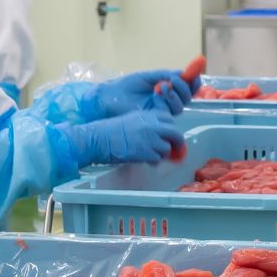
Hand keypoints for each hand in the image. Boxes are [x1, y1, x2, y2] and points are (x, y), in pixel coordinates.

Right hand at [64, 109, 186, 166]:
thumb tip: (161, 136)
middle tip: (175, 149)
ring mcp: (150, 138)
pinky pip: (157, 159)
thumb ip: (147, 125)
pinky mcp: (146, 152)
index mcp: (148, 115)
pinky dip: (152, 162)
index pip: (170, 119)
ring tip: (150, 155)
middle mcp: (152, 125)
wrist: (100, 138)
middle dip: (176, 143)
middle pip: (176, 133)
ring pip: (167, 149)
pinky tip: (144, 160)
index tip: (169, 135)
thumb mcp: (132, 119)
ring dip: (161, 154)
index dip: (170, 128)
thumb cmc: (111, 130)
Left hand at [99, 68, 194, 116]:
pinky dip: (167, 100)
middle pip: (187, 97)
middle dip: (184, 87)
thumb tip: (182, 72)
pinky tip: (157, 93)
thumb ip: (164, 74)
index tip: (194, 74)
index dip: (193, 82)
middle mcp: (167, 101)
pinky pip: (169, 112)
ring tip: (161, 86)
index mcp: (166, 90)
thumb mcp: (148, 76)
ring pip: (180, 106)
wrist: (112, 97)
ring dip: (175, 94)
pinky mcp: (157, 119)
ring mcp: (162, 111)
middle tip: (173, 80)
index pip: (186, 87)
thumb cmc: (127, 86)